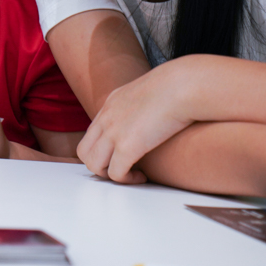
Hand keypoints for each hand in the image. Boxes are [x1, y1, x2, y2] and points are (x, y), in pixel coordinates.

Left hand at [77, 61, 194, 182]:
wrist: (182, 86)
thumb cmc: (178, 87)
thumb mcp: (149, 91)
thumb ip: (142, 104)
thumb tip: (154, 114)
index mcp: (111, 103)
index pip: (92, 133)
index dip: (103, 149)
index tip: (122, 155)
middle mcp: (106, 118)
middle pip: (84, 151)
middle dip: (100, 165)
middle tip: (122, 169)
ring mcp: (113, 132)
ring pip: (93, 165)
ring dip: (110, 175)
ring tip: (132, 174)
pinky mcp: (126, 146)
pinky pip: (115, 174)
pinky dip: (127, 180)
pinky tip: (142, 176)